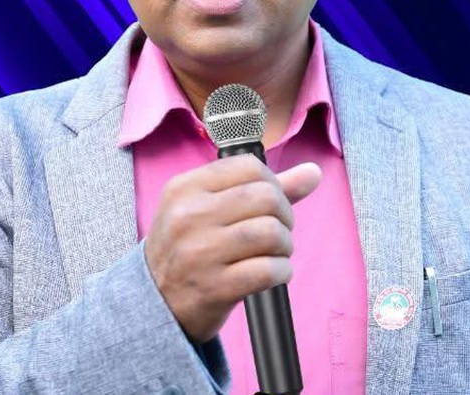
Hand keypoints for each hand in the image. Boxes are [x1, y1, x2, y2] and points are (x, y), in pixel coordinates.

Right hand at [143, 154, 322, 343]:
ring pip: (272, 233)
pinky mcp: (214, 287)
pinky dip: (283, 271)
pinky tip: (273, 273)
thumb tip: (313, 172)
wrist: (156, 302)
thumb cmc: (188, 247)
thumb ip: (261, 188)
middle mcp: (188, 216)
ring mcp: (200, 253)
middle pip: (267, 197)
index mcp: (184, 188)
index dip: (273, 184)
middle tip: (277, 232)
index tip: (270, 204)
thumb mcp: (207, 208)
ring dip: (285, 245)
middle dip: (284, 216)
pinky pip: (270, 270)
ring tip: (275, 253)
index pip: (249, 167)